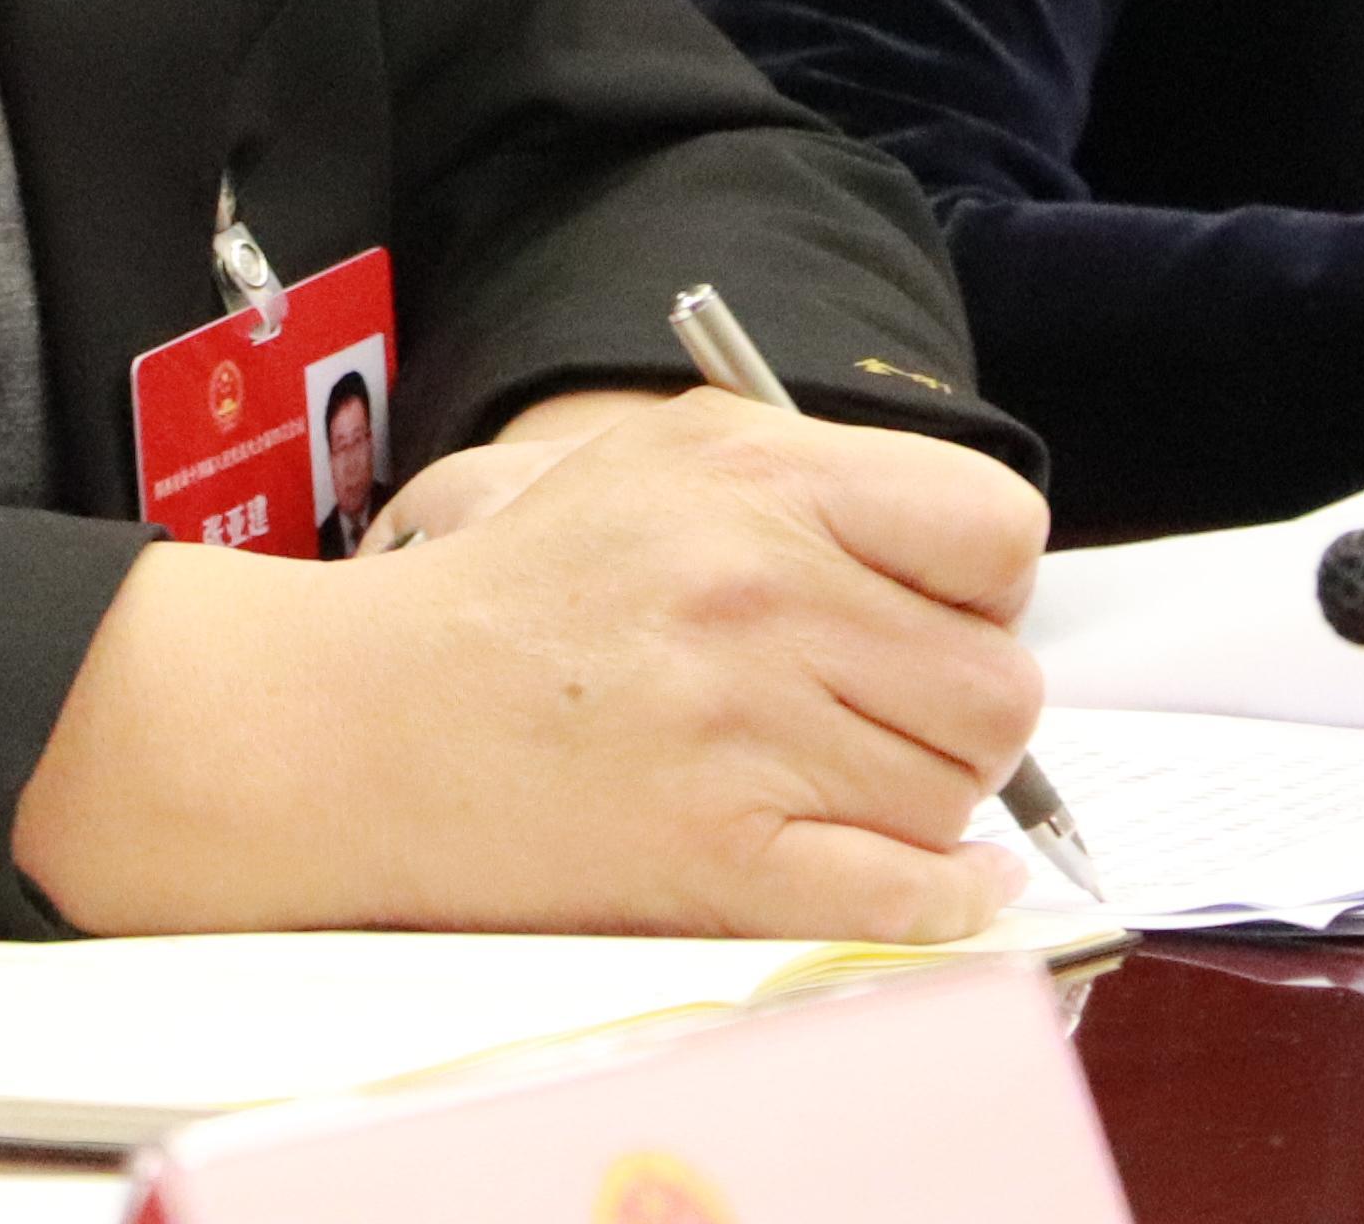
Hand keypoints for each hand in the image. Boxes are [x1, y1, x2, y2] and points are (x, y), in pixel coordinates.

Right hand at [14, 388, 1050, 941]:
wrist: (364, 717)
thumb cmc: (521, 588)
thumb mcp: (667, 461)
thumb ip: (822, 483)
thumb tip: (975, 557)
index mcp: (762, 480)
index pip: (998, 530)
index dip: (989, 586)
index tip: (940, 614)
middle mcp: (763, 593)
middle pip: (998, 685)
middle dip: (969, 715)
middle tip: (896, 719)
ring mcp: (740, 728)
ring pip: (955, 796)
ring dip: (927, 804)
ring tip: (842, 780)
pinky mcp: (711, 853)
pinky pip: (901, 895)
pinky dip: (939, 902)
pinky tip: (938, 883)